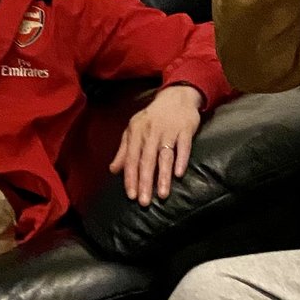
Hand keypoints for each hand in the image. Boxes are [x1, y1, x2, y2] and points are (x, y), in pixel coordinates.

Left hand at [108, 84, 203, 206]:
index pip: (132, 159)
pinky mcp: (185, 130)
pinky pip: (183, 147)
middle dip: (145, 182)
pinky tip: (180, 174)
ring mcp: (169, 131)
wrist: (176, 97)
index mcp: (137, 133)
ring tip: (162, 194)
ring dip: (163, 176)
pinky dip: (181, 160)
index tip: (131, 195)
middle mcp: (151, 132)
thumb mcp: (134, 129)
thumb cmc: (152, 117)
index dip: (131, 177)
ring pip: (165, 156)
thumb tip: (113, 170)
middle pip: (147, 161)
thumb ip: (124, 150)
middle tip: (144, 201)